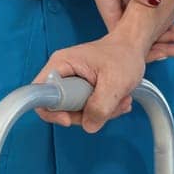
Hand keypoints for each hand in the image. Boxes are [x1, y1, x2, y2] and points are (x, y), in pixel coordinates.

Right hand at [32, 33, 155, 132]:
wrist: (133, 47)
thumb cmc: (124, 55)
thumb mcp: (115, 82)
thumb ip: (101, 106)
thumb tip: (89, 125)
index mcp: (61, 64)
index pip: (39, 94)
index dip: (51, 111)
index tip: (70, 118)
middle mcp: (62, 73)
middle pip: (59, 107)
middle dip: (86, 113)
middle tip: (109, 107)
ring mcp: (71, 82)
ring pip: (75, 111)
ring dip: (100, 112)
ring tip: (120, 100)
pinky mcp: (81, 89)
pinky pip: (86, 108)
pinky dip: (104, 109)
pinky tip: (119, 100)